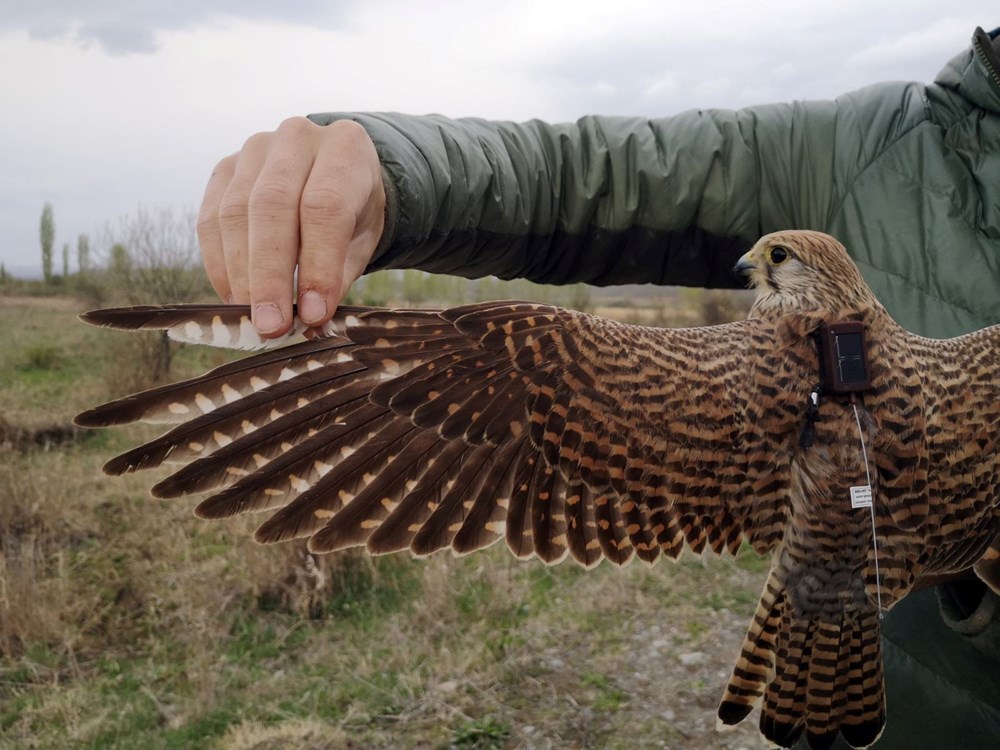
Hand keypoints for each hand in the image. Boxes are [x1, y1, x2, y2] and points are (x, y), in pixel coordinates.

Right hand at [197, 117, 384, 335]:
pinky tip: (234, 297)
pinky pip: (210, 220)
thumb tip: (308, 316)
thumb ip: (339, 272)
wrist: (335, 175)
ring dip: (241, 275)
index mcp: (345, 147)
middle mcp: (297, 137)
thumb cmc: (355, 212)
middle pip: (272, 207)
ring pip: (235, 213)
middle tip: (271, 324)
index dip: (316, 264)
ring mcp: (254, 149)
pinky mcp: (223, 169)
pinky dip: (219, 265)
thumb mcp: (363, 240)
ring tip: (253, 317)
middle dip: (269, 275)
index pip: (324, 206)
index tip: (312, 313)